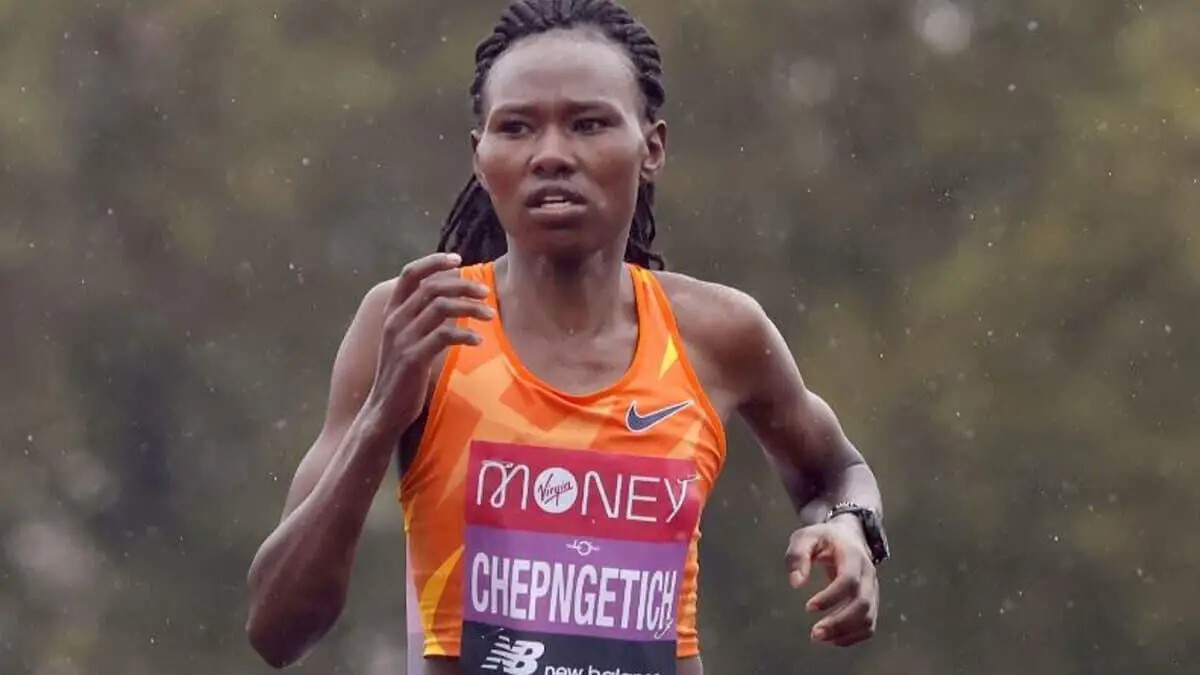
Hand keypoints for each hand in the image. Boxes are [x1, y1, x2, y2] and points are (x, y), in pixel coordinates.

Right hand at [367, 252, 493, 428]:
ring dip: (470, 308)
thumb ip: (420, 316)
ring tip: (490, 315)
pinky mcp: (414, 358)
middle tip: (485, 292)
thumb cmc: (401, 372)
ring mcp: (403, 338)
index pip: (410, 274)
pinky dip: (465, 334)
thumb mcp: (405, 338)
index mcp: (392, 312)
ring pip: (441, 307)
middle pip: (432, 287)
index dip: (433, 262)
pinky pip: (444, 335)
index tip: (458, 260)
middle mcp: (395, 320)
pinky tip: (477, 341)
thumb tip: (449, 297)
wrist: (384, 408)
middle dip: (462, 285)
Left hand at [785, 518, 878, 646]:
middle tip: (814, 634)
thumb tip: (795, 583)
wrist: (847, 537)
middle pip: (863, 604)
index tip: (808, 607)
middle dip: (839, 623)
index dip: (831, 597)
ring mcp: (872, 590)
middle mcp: (868, 574)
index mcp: (854, 556)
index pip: (849, 580)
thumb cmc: (823, 538)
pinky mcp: (871, 602)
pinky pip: (868, 626)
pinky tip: (831, 639)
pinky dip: (852, 637)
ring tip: (818, 637)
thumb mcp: (805, 537)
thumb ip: (797, 555)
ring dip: (845, 633)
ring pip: (868, 619)